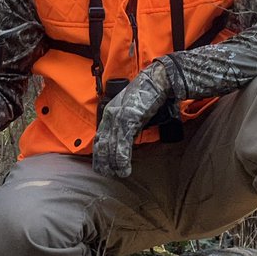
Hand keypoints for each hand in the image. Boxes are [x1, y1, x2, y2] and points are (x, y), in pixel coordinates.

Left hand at [92, 62, 169, 177]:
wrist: (157, 81)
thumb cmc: (147, 95)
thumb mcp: (131, 110)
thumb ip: (126, 123)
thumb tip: (126, 139)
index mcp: (110, 113)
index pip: (99, 137)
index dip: (99, 153)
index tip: (101, 165)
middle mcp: (111, 115)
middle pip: (101, 144)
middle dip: (103, 161)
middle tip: (106, 174)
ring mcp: (119, 118)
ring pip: (111, 147)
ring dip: (113, 164)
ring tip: (118, 174)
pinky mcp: (129, 120)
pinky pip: (122, 144)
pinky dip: (122, 158)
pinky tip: (124, 168)